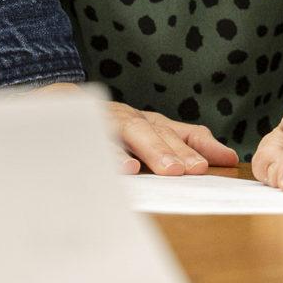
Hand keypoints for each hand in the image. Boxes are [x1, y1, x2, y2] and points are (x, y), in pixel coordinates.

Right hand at [80, 89, 236, 175]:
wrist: (52, 111)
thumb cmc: (108, 132)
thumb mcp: (144, 138)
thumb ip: (183, 145)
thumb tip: (230, 158)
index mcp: (148, 124)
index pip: (180, 131)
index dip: (203, 144)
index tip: (227, 160)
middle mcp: (131, 120)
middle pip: (158, 132)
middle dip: (179, 151)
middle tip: (196, 170)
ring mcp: (106, 123)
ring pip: (133, 132)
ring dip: (152, 150)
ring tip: (170, 171)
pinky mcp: (83, 131)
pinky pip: (98, 142)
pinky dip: (112, 155)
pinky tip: (126, 169)